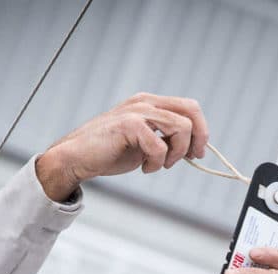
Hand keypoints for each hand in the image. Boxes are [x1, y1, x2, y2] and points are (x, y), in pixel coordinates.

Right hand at [36, 93, 208, 200]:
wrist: (76, 158)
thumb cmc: (109, 152)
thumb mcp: (144, 143)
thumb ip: (166, 140)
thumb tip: (194, 149)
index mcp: (150, 103)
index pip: (189, 108)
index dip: (201, 131)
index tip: (196, 153)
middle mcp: (145, 103)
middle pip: (191, 112)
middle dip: (197, 139)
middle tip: (189, 158)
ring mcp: (136, 111)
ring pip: (180, 127)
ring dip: (176, 153)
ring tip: (159, 165)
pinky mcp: (128, 125)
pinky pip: (159, 145)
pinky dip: (157, 162)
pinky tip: (144, 168)